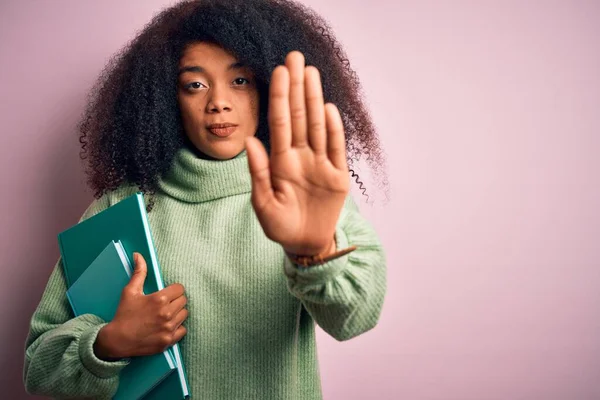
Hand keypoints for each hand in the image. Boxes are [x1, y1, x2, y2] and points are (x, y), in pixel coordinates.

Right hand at [94, 253, 187, 359]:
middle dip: (175, 300)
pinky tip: (166, 326)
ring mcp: (168, 329)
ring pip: (184, 314)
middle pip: (183, 301)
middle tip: (164, 304)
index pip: (180, 289)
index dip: (173, 290)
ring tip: (165, 315)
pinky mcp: (169, 341)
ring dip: (177, 313)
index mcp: (159, 299)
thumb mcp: (130, 291)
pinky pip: (182, 330)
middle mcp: (167, 314)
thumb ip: (139, 272)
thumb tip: (139, 255)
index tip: (167, 293)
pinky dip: (177, 328)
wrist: (117, 340)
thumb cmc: (124, 314)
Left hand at [244, 51, 348, 255]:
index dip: (280, 97)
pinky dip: (334, 130)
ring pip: (318, 126)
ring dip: (315, 99)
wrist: (305, 245)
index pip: (280, 123)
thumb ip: (259, 173)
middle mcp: (301, 157)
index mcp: (281, 162)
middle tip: (295, 57)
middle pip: (300, 116)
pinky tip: (328, 108)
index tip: (278, 72)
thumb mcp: (263, 204)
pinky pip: (336, 149)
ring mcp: (320, 165)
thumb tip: (250, 141)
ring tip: (311, 73)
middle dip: (297, 87)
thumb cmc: (280, 226)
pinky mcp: (338, 177)